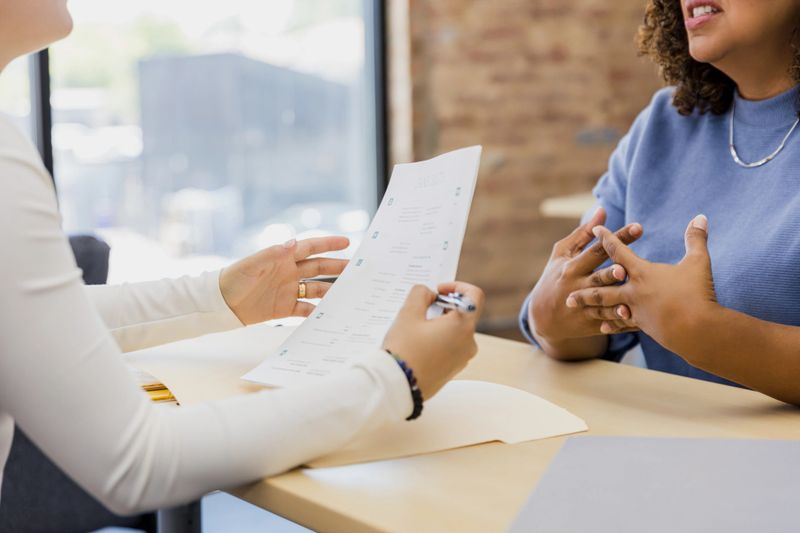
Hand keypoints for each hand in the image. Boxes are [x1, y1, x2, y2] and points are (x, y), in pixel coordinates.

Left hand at [219, 237, 348, 324]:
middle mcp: (288, 272)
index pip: (310, 247)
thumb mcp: (253, 264)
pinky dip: (317, 312)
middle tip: (356, 269)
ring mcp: (288, 290)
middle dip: (337, 267)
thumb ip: (273, 253)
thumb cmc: (234, 278)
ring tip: (349, 293)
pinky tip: (329, 315)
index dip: (328, 244)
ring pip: (316, 288)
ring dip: (331, 290)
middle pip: (318, 268)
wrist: (220, 304)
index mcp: (282, 257)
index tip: (346, 242)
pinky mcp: (284, 308)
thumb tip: (294, 242)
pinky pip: (305, 309)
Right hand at [383, 282, 484, 399]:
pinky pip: (451, 347)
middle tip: (422, 308)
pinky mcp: (453, 370)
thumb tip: (428, 293)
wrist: (397, 387)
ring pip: (456, 331)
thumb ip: (420, 294)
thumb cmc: (403, 350)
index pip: (474, 295)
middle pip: (464, 314)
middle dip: (444, 306)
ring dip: (440, 324)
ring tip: (416, 328)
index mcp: (463, 326)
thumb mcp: (408, 314)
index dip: (457, 286)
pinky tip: (418, 344)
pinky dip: (439, 340)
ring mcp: (462, 359)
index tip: (439, 291)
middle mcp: (469, 343)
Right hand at [529, 207, 641, 342]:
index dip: (618, 238)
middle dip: (612, 272)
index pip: (598, 249)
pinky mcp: (589, 323)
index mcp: (572, 266)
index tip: (639, 227)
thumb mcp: (563, 254)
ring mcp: (583, 306)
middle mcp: (577, 286)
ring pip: (604, 302)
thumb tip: (603, 210)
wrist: (543, 316)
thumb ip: (584, 233)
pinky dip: (621, 320)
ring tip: (633, 296)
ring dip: (618, 300)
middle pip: (599, 277)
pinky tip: (637, 317)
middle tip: (626, 268)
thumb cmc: (555, 276)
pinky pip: (608, 321)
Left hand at [565, 215, 716, 354]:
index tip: (596, 229)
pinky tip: (603, 327)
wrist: (697, 330)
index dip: (607, 238)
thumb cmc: (697, 294)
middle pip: (603, 284)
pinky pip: (623, 324)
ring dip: (591, 305)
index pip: (619, 251)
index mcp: (642, 272)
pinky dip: (613, 324)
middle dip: (584, 285)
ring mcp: (635, 309)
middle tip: (567, 290)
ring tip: (576, 305)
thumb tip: (701, 215)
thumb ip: (696, 239)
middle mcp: (632, 291)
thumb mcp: (698, 263)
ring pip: (607, 306)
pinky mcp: (642, 325)